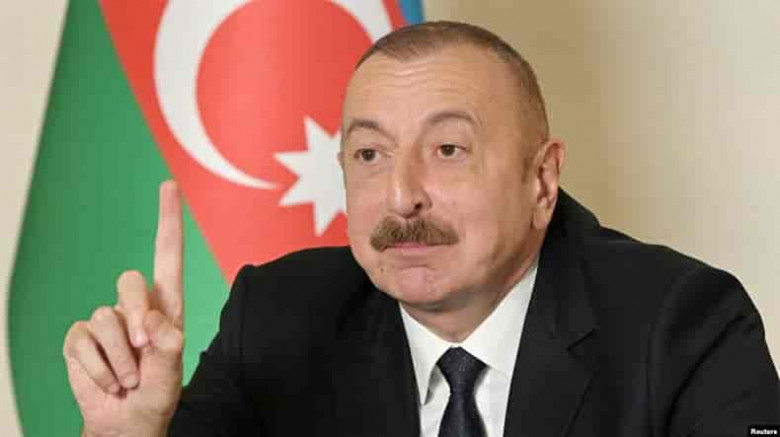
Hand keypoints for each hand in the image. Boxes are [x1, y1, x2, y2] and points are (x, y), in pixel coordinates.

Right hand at [63, 181, 184, 436]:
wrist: (126, 422)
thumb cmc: (155, 395)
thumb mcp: (171, 375)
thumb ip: (169, 348)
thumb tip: (154, 322)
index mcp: (166, 306)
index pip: (168, 256)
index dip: (168, 220)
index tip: (169, 185)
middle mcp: (137, 307)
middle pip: (130, 281)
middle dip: (136, 315)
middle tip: (145, 351)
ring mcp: (106, 321)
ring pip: (106, 320)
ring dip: (120, 359)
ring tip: (130, 381)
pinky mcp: (80, 338)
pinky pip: (81, 341)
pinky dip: (97, 369)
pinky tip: (108, 382)